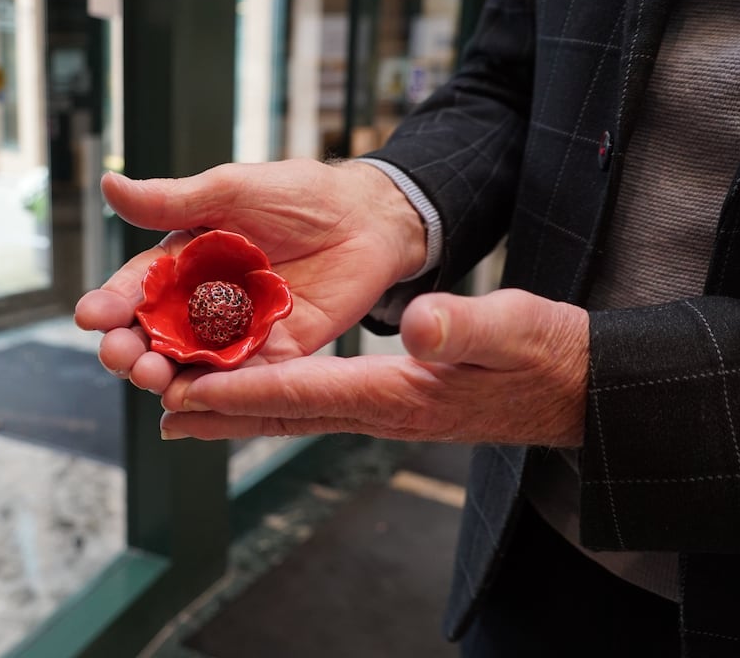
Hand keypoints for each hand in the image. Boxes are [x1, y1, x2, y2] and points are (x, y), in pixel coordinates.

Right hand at [75, 159, 426, 392]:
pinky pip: (243, 376)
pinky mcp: (276, 352)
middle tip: (120, 357)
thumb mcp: (229, 190)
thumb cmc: (297, 195)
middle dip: (131, 350)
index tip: (91, 317)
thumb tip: (110, 185)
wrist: (367, 217)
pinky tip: (198, 396)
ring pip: (190, 363)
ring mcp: (237, 331)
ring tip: (151, 378)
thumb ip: (172, 201)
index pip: (137, 288)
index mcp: (184, 262)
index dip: (112, 303)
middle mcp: (202, 302)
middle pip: (154, 335)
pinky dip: (219, 389)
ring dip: (166, 375)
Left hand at [159, 289, 588, 446]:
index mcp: (398, 393)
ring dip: (239, 414)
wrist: (577, 388)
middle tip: (161, 412)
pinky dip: (275, 403)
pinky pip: (318, 407)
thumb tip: (416, 324)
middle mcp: (381, 412)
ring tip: (187, 410)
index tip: (189, 390)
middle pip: (283, 415)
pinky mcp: (393, 405)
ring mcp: (387, 413)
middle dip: (220, 414)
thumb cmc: (548, 354)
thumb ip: (463, 324)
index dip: (243, 390)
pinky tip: (256, 395)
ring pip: (294, 415)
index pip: (304, 393)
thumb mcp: (514, 326)